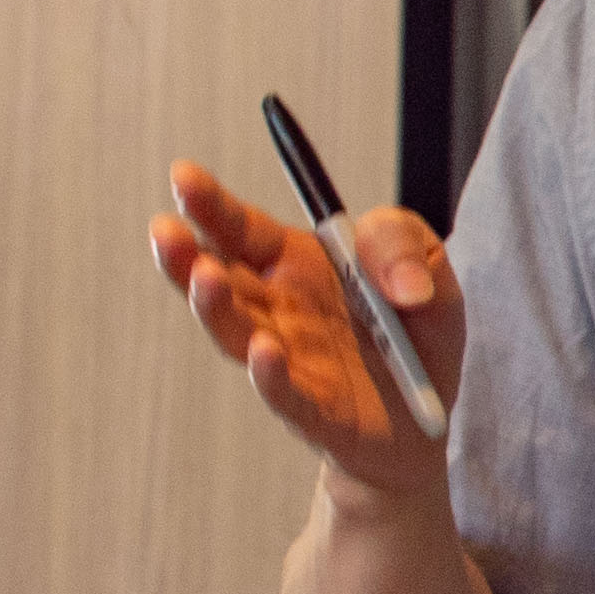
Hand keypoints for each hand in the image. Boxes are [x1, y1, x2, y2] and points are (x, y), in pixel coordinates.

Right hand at [148, 161, 464, 505]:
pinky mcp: (312, 411)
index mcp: (294, 264)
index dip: (211, 203)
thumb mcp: (428, 270)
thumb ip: (403, 244)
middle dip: (187, 253)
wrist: (428, 418)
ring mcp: (287, 360)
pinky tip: (266, 350)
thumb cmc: (414, 332)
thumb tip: (398, 275)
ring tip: (205, 277)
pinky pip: (284, 392)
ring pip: (235, 332)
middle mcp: (276, 310)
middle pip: (218, 277)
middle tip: (165, 229)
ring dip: (214, 306)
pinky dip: (271, 373)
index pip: (240, 228)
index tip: (182, 175)